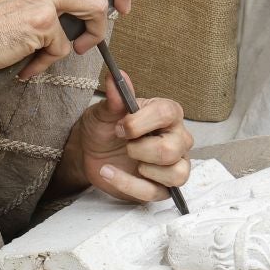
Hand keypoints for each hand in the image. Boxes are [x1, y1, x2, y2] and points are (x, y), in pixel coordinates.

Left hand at [63, 67, 191, 202]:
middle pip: (172, 149)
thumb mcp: (104, 112)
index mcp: (168, 114)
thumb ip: (114, 98)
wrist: (91, 152)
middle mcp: (178, 139)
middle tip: (124, 144)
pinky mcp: (162, 187)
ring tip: (126, 159)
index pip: (168, 114)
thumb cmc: (105, 128)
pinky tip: (110, 173)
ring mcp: (174, 165)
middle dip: (140, 149)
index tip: (120, 126)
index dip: (141, 122)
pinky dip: (128, 184)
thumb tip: (116, 76)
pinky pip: (156, 193)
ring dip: (143, 169)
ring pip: (176, 174)